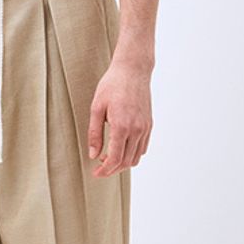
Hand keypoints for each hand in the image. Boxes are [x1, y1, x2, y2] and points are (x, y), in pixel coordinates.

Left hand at [87, 55, 152, 174]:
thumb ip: (94, 133)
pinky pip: (143, 147)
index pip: (115, 159)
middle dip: (112, 169)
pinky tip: (121, 147)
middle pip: (126, 162)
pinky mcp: (149, 124)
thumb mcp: (96, 108)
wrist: (133, 70)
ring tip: (108, 157)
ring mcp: (145, 127)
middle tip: (99, 167)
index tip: (96, 173)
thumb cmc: (112, 85)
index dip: (104, 170)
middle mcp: (137, 129)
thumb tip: (93, 154)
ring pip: (136, 157)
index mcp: (122, 126)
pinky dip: (132, 153)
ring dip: (123, 162)